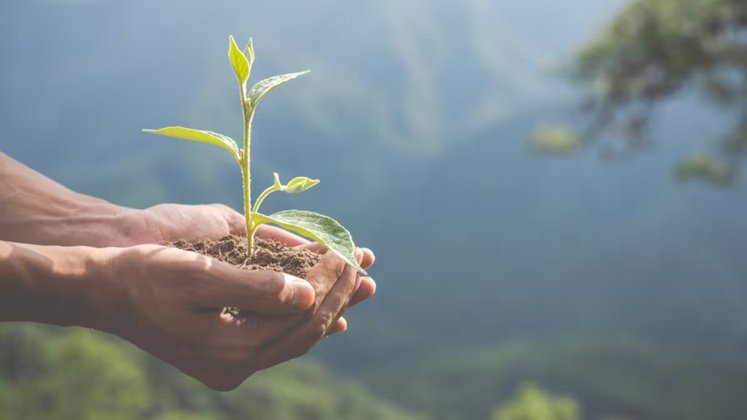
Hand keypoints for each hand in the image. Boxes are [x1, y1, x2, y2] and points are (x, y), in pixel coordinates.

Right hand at [99, 243, 370, 390]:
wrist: (105, 292)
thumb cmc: (147, 275)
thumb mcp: (199, 274)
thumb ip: (255, 287)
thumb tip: (308, 294)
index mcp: (231, 349)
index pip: (301, 316)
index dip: (330, 282)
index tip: (349, 251)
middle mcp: (236, 365)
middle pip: (306, 330)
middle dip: (339, 294)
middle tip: (364, 262)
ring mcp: (231, 365)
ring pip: (297, 337)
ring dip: (329, 306)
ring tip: (360, 282)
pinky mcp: (227, 355)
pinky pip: (279, 340)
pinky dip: (305, 321)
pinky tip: (329, 313)